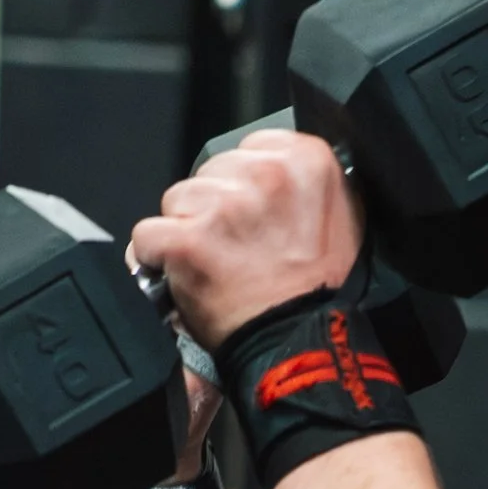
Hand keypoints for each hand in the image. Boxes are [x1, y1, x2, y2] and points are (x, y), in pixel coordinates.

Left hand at [131, 130, 362, 349]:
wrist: (295, 340)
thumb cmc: (315, 289)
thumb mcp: (339, 218)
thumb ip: (306, 182)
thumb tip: (284, 165)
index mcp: (307, 160)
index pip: (252, 148)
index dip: (246, 183)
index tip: (255, 213)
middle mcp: (266, 174)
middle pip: (212, 169)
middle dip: (217, 204)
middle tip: (239, 245)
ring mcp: (222, 205)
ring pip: (177, 199)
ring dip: (187, 228)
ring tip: (217, 262)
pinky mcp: (185, 239)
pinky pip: (148, 235)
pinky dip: (157, 256)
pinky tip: (185, 273)